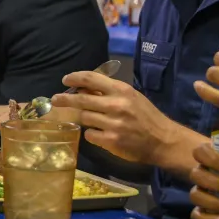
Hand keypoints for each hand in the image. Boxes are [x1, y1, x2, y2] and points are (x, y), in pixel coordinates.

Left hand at [51, 71, 184, 164]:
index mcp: (122, 90)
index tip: (65, 80)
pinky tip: (100, 134)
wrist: (164, 140)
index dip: (75, 78)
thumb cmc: (146, 116)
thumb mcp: (131, 97)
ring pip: (83, 117)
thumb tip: (83, 88)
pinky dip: (92, 134)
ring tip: (88, 118)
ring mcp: (113, 124)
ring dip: (82, 118)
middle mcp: (116, 105)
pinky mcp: (111, 140)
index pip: (92, 79)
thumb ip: (109, 92)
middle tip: (55, 99)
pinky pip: (90, 135)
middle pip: (80, 100)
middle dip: (64, 99)